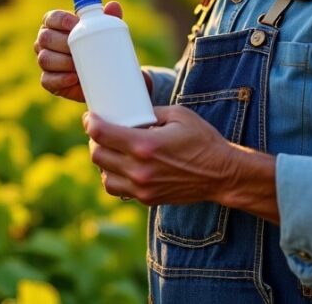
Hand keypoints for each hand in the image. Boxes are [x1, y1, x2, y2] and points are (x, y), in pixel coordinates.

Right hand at [34, 1, 126, 102]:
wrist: (103, 76)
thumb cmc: (99, 45)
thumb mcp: (105, 31)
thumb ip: (109, 17)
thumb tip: (113, 5)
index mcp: (54, 24)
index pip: (51, 17)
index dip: (60, 20)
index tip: (75, 24)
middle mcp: (45, 41)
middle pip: (46, 38)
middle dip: (63, 42)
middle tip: (81, 47)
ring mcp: (45, 60)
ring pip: (45, 59)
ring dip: (62, 62)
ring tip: (79, 65)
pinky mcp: (48, 81)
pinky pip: (47, 80)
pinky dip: (60, 79)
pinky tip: (73, 78)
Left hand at [84, 106, 277, 220]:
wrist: (221, 175)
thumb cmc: (202, 141)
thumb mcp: (177, 115)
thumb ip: (149, 113)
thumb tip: (130, 112)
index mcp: (144, 145)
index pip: (100, 134)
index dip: (90, 122)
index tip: (90, 117)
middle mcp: (139, 169)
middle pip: (97, 155)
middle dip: (94, 141)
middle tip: (101, 132)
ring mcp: (142, 188)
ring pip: (104, 176)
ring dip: (103, 162)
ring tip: (111, 150)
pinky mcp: (147, 199)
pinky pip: (118, 189)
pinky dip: (114, 177)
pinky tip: (122, 166)